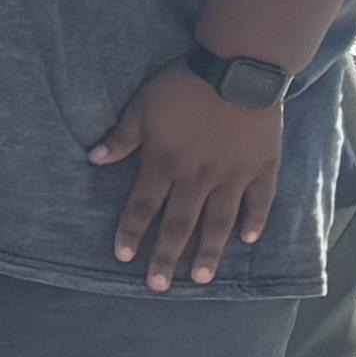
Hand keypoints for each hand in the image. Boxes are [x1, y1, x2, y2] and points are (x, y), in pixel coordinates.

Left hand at [93, 63, 285, 290]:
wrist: (239, 70)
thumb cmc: (184, 85)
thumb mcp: (143, 106)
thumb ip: (122, 137)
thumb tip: (93, 158)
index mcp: (165, 162)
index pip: (143, 205)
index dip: (132, 232)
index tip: (122, 257)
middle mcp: (198, 176)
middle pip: (179, 223)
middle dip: (167, 256)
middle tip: (159, 286)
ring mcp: (233, 175)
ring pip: (219, 221)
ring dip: (209, 251)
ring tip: (203, 278)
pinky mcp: (262, 167)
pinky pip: (260, 201)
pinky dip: (255, 222)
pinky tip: (249, 241)